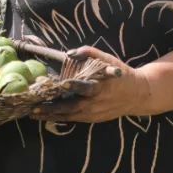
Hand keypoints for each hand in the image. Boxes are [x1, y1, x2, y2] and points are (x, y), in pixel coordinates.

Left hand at [31, 46, 151, 122]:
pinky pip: (73, 119)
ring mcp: (93, 113)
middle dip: (51, 108)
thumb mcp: (108, 59)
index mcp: (100, 87)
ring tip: (33, 113)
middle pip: (70, 107)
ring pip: (69, 116)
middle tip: (34, 106)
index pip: (83, 88)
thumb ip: (89, 53)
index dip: (71, 86)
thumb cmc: (120, 74)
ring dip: (51, 115)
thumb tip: (70, 53)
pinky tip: (47, 116)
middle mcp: (95, 103)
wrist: (138, 94)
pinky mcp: (92, 119)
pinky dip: (59, 118)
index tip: (58, 84)